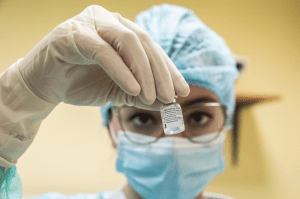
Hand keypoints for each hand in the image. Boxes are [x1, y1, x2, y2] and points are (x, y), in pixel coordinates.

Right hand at [18, 5, 189, 109]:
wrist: (44, 85)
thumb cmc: (81, 83)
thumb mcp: (118, 91)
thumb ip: (141, 94)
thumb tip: (168, 103)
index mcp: (122, 30)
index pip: (152, 49)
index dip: (169, 70)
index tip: (182, 91)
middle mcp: (110, 21)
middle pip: (145, 43)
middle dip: (161, 72)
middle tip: (171, 96)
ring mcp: (92, 23)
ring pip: (129, 42)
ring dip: (144, 71)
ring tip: (152, 96)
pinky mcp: (75, 33)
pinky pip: (105, 51)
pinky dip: (122, 71)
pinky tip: (134, 89)